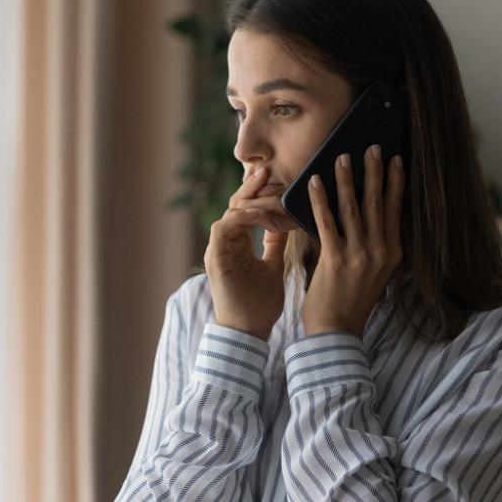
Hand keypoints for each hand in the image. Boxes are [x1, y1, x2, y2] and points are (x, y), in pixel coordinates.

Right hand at [204, 168, 292, 339]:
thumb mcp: (274, 265)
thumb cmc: (260, 304)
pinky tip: (258, 212)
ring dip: (250, 200)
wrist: (248, 332)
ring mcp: (218, 249)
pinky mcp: (216, 258)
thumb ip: (275, 243)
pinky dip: (239, 218)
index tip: (279, 179)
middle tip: (269, 169)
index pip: (247, 208)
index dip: (261, 193)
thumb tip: (286, 222)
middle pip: (236, 204)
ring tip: (269, 189)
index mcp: (238, 242)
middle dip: (252, 186)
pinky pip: (223, 228)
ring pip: (230, 212)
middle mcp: (225, 242)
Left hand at [301, 146, 404, 336]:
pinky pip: (326, 222)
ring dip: (347, 179)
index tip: (397, 160)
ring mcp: (359, 255)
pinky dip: (320, 199)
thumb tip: (371, 217)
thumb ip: (376, 246)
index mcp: (392, 253)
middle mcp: (380, 252)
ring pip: (353, 208)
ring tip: (342, 157)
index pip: (395, 210)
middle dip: (375, 172)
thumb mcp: (375, 273)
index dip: (396, 183)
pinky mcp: (335, 259)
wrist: (336, 331)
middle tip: (372, 147)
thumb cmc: (351, 301)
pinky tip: (314, 181)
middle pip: (377, 203)